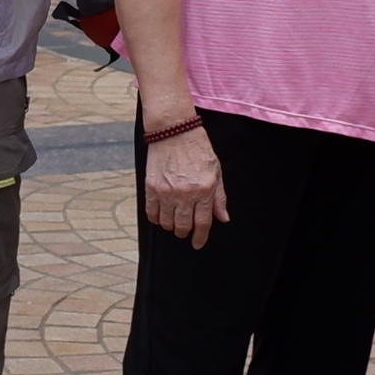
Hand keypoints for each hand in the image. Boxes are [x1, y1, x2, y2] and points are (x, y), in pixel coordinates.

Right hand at [141, 123, 227, 249]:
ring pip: (167, 222)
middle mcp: (185, 193)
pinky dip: (156, 218)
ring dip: (171, 226)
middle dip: (184, 233)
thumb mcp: (215, 171)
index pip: (203, 223)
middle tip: (185, 230)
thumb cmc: (197, 149)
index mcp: (204, 190)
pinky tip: (160, 216)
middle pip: (183, 226)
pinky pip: (152, 212)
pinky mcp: (151, 187)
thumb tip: (223, 218)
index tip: (197, 244)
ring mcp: (166, 191)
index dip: (200, 237)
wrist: (174, 131)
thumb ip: (219, 197)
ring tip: (173, 221)